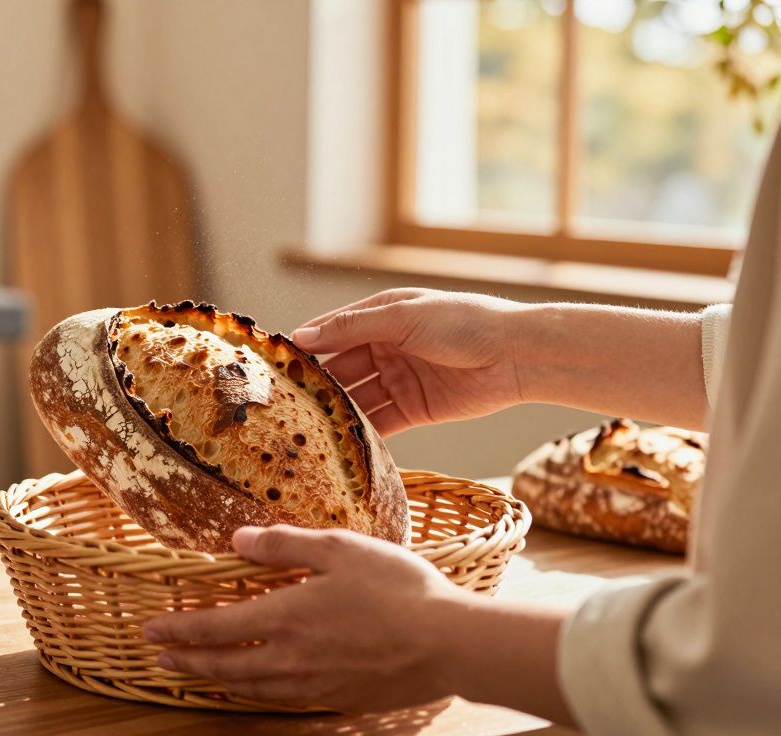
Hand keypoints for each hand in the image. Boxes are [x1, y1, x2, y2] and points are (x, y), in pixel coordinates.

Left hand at [142, 525, 463, 712]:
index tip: (151, 628)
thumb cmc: (398, 588)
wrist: (450, 644)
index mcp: (286, 616)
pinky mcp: (338, 699)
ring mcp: (314, 684)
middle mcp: (291, 658)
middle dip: (186, 660)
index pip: (214, 627)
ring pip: (250, 688)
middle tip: (160, 656)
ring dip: (217, 680)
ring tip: (198, 674)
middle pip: (224, 665)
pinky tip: (257, 688)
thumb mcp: (340, 547)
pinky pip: (283, 700)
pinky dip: (256, 694)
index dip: (178, 629)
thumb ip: (285, 543)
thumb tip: (238, 540)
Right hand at [292, 289, 526, 436]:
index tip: (274, 366)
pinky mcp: (416, 409)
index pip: (332, 332)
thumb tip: (302, 337)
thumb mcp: (403, 318)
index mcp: (381, 317)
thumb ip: (352, 328)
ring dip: (336, 413)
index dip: (305, 348)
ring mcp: (400, 380)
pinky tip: (341, 445)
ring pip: (358, 399)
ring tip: (307, 430)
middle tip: (284, 407)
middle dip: (317, 387)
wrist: (517, 357)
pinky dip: (363, 433)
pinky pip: (382, 422)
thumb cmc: (463, 323)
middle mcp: (386, 348)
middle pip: (341, 369)